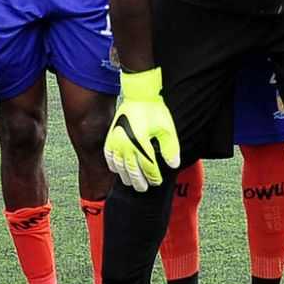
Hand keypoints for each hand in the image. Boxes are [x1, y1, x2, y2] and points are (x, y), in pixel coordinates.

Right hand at [104, 68, 179, 191]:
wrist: (138, 96)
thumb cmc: (154, 111)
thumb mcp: (167, 129)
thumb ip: (170, 148)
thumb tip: (173, 165)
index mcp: (141, 143)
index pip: (148, 167)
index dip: (153, 177)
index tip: (157, 182)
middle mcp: (127, 144)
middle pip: (133, 170)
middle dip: (139, 181)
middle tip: (144, 188)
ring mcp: (116, 142)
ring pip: (120, 166)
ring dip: (126, 177)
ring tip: (132, 182)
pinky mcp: (110, 138)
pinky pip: (109, 157)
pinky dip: (113, 166)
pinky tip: (118, 170)